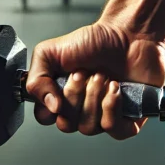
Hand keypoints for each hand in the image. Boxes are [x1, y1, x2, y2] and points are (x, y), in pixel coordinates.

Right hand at [26, 21, 164, 139]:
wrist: (129, 34)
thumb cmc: (95, 41)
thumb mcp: (50, 52)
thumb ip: (35, 78)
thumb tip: (49, 106)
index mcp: (60, 96)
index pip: (46, 118)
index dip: (52, 104)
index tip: (60, 82)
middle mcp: (80, 109)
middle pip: (66, 125)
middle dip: (75, 95)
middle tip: (84, 73)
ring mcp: (103, 116)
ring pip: (88, 127)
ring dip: (94, 97)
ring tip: (103, 76)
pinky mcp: (127, 119)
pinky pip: (114, 130)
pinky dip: (112, 107)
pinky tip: (115, 88)